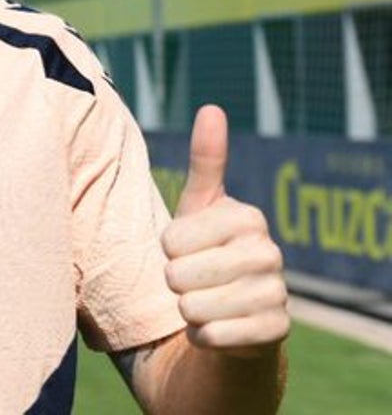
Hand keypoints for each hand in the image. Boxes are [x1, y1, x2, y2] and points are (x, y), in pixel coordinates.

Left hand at [161, 105, 289, 356]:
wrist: (234, 312)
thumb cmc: (207, 250)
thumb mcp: (200, 205)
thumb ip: (206, 160)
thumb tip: (212, 107)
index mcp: (248, 217)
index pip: (170, 240)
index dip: (168, 249)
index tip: (187, 247)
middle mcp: (270, 253)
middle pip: (178, 276)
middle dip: (175, 282)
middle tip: (196, 279)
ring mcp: (277, 294)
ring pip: (191, 308)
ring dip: (187, 310)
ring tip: (206, 301)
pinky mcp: (275, 332)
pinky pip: (209, 336)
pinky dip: (202, 336)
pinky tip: (218, 327)